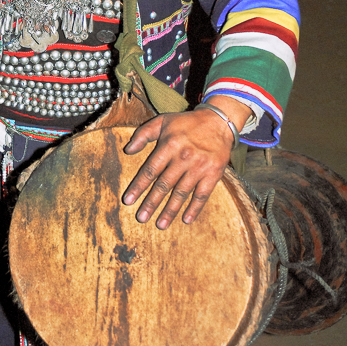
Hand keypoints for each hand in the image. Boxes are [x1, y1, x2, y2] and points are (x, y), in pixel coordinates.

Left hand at [122, 98, 249, 228]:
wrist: (219, 122)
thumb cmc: (187, 123)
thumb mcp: (163, 121)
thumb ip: (143, 134)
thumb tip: (128, 149)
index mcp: (169, 145)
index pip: (151, 169)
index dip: (138, 186)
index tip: (128, 200)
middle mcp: (183, 157)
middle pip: (164, 184)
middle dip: (151, 202)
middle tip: (141, 218)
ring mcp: (199, 167)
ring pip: (181, 192)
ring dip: (170, 210)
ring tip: (160, 224)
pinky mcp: (213, 173)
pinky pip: (202, 194)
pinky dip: (194, 208)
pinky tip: (186, 219)